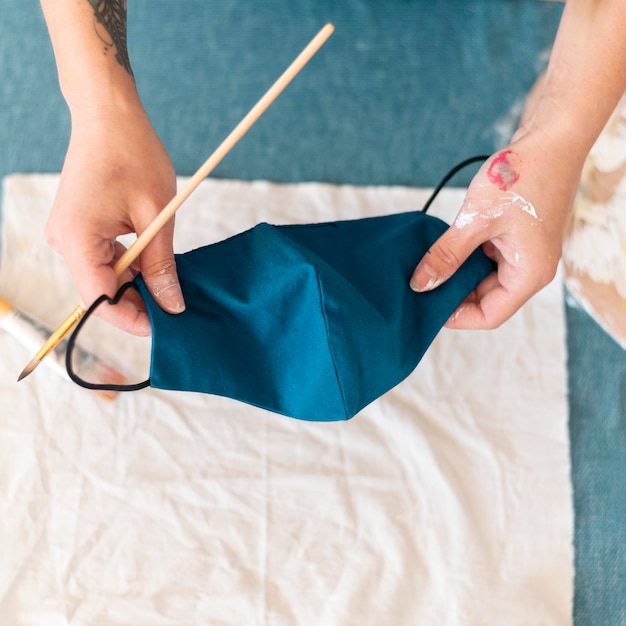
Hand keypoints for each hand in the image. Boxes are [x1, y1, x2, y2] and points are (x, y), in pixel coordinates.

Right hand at [45, 99, 184, 335]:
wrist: (109, 116)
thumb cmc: (133, 155)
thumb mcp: (157, 216)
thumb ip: (162, 266)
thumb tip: (172, 306)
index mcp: (76, 239)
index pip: (100, 300)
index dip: (133, 319)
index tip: (166, 327)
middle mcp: (63, 242)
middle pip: (101, 292)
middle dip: (138, 303)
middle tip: (176, 307)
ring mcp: (67, 235)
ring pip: (104, 278)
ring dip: (136, 285)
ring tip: (171, 285)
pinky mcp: (78, 229)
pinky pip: (103, 260)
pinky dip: (129, 268)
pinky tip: (154, 265)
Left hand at [410, 134, 580, 328]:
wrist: (551, 138)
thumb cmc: (522, 176)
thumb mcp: (476, 220)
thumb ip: (448, 255)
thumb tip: (421, 284)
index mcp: (529, 274)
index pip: (489, 316)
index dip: (456, 317)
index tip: (425, 307)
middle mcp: (529, 270)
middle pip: (485, 300)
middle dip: (452, 295)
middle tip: (419, 287)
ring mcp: (522, 254)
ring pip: (482, 279)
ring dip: (456, 274)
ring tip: (426, 268)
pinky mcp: (514, 239)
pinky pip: (485, 259)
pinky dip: (464, 257)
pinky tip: (441, 249)